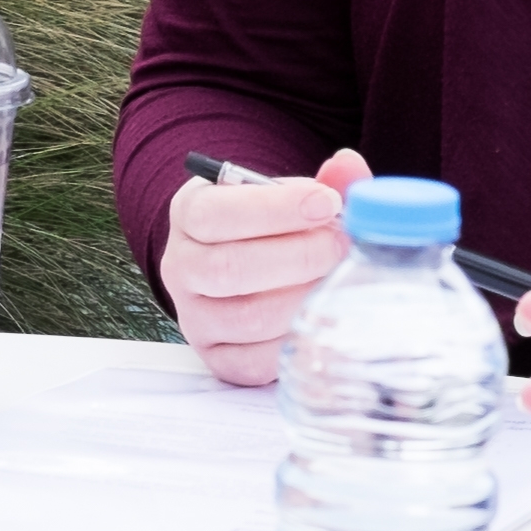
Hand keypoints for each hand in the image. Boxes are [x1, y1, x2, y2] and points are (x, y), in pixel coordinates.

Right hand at [160, 146, 368, 385]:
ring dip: (303, 298)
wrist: (256, 266)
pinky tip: (322, 315)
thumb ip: (325, 183)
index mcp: (191, 213)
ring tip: (339, 280)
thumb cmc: (277, 228)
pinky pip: (254, 362)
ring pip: (247, 317)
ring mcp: (195, 317)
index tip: (326, 203)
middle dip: (299, 256)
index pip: (215, 213)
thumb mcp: (292, 196)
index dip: (275, 209)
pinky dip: (295, 342)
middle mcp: (182, 266)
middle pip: (229, 268)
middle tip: (342, 245)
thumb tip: (348, 167)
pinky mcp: (217, 358)